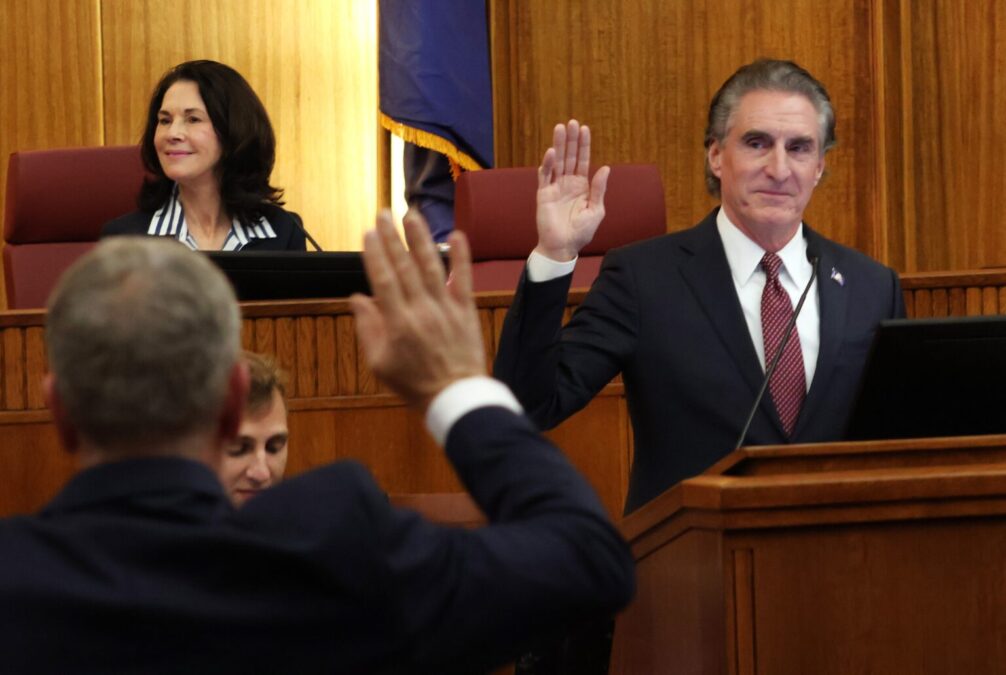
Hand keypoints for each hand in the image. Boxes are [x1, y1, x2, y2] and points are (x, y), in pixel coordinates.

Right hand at [350, 210, 485, 411]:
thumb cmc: (414, 384)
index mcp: (398, 323)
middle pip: (404, 267)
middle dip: (392, 238)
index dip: (375, 254)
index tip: (367, 233)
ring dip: (420, 239)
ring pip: (431, 267)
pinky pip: (464, 279)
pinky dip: (461, 257)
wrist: (455, 396)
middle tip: (383, 214)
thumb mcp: (380, 364)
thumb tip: (357, 298)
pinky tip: (456, 234)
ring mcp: (446, 308)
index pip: (383, 280)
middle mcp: (422, 310)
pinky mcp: (465, 310)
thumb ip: (368, 329)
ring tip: (411, 215)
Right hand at [535, 120, 609, 261]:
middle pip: (569, 156)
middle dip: (571, 139)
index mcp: (582, 186)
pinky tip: (551, 153)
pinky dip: (548, 164)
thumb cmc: (581, 232)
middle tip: (571, 122)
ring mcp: (555, 187)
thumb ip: (599, 189)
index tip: (584, 128)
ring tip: (560, 128)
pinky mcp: (543, 194)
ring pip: (557, 162)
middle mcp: (568, 183)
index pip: (583, 160)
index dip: (583, 145)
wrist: (563, 247)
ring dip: (558, 145)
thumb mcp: (596, 210)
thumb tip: (605, 168)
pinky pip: (545, 176)